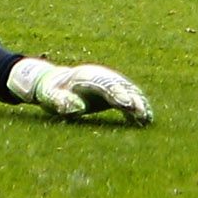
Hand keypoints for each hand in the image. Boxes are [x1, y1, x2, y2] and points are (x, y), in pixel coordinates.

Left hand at [10, 57, 149, 123]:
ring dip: (139, 104)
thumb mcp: (49, 96)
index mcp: (86, 76)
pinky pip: (127, 98)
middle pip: (121, 86)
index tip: (126, 104)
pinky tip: (144, 120)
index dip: (117, 94)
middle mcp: (101, 77)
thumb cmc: (50, 92)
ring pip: (128, 91)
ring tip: (147, 119)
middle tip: (142, 112)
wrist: (56, 83)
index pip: (105, 84)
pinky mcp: (112, 93)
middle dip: (133, 99)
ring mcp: (109, 83)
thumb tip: (78, 108)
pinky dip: (136, 107)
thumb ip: (61, 101)